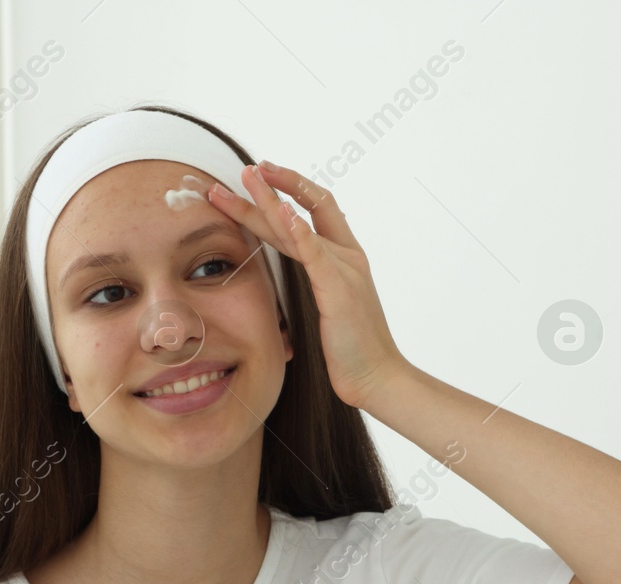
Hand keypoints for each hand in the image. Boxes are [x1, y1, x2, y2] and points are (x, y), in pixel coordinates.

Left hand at [207, 160, 411, 409]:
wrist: (377, 377)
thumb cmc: (353, 348)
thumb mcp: (331, 306)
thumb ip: (317, 280)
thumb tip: (296, 269)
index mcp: (345, 258)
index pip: (316, 209)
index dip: (288, 189)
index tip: (259, 178)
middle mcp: (346, 257)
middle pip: (303, 210)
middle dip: (270, 188)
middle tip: (244, 170)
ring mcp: (344, 271)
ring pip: (301, 226)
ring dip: (272, 199)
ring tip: (251, 177)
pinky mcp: (338, 291)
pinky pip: (315, 254)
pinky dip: (298, 231)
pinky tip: (282, 212)